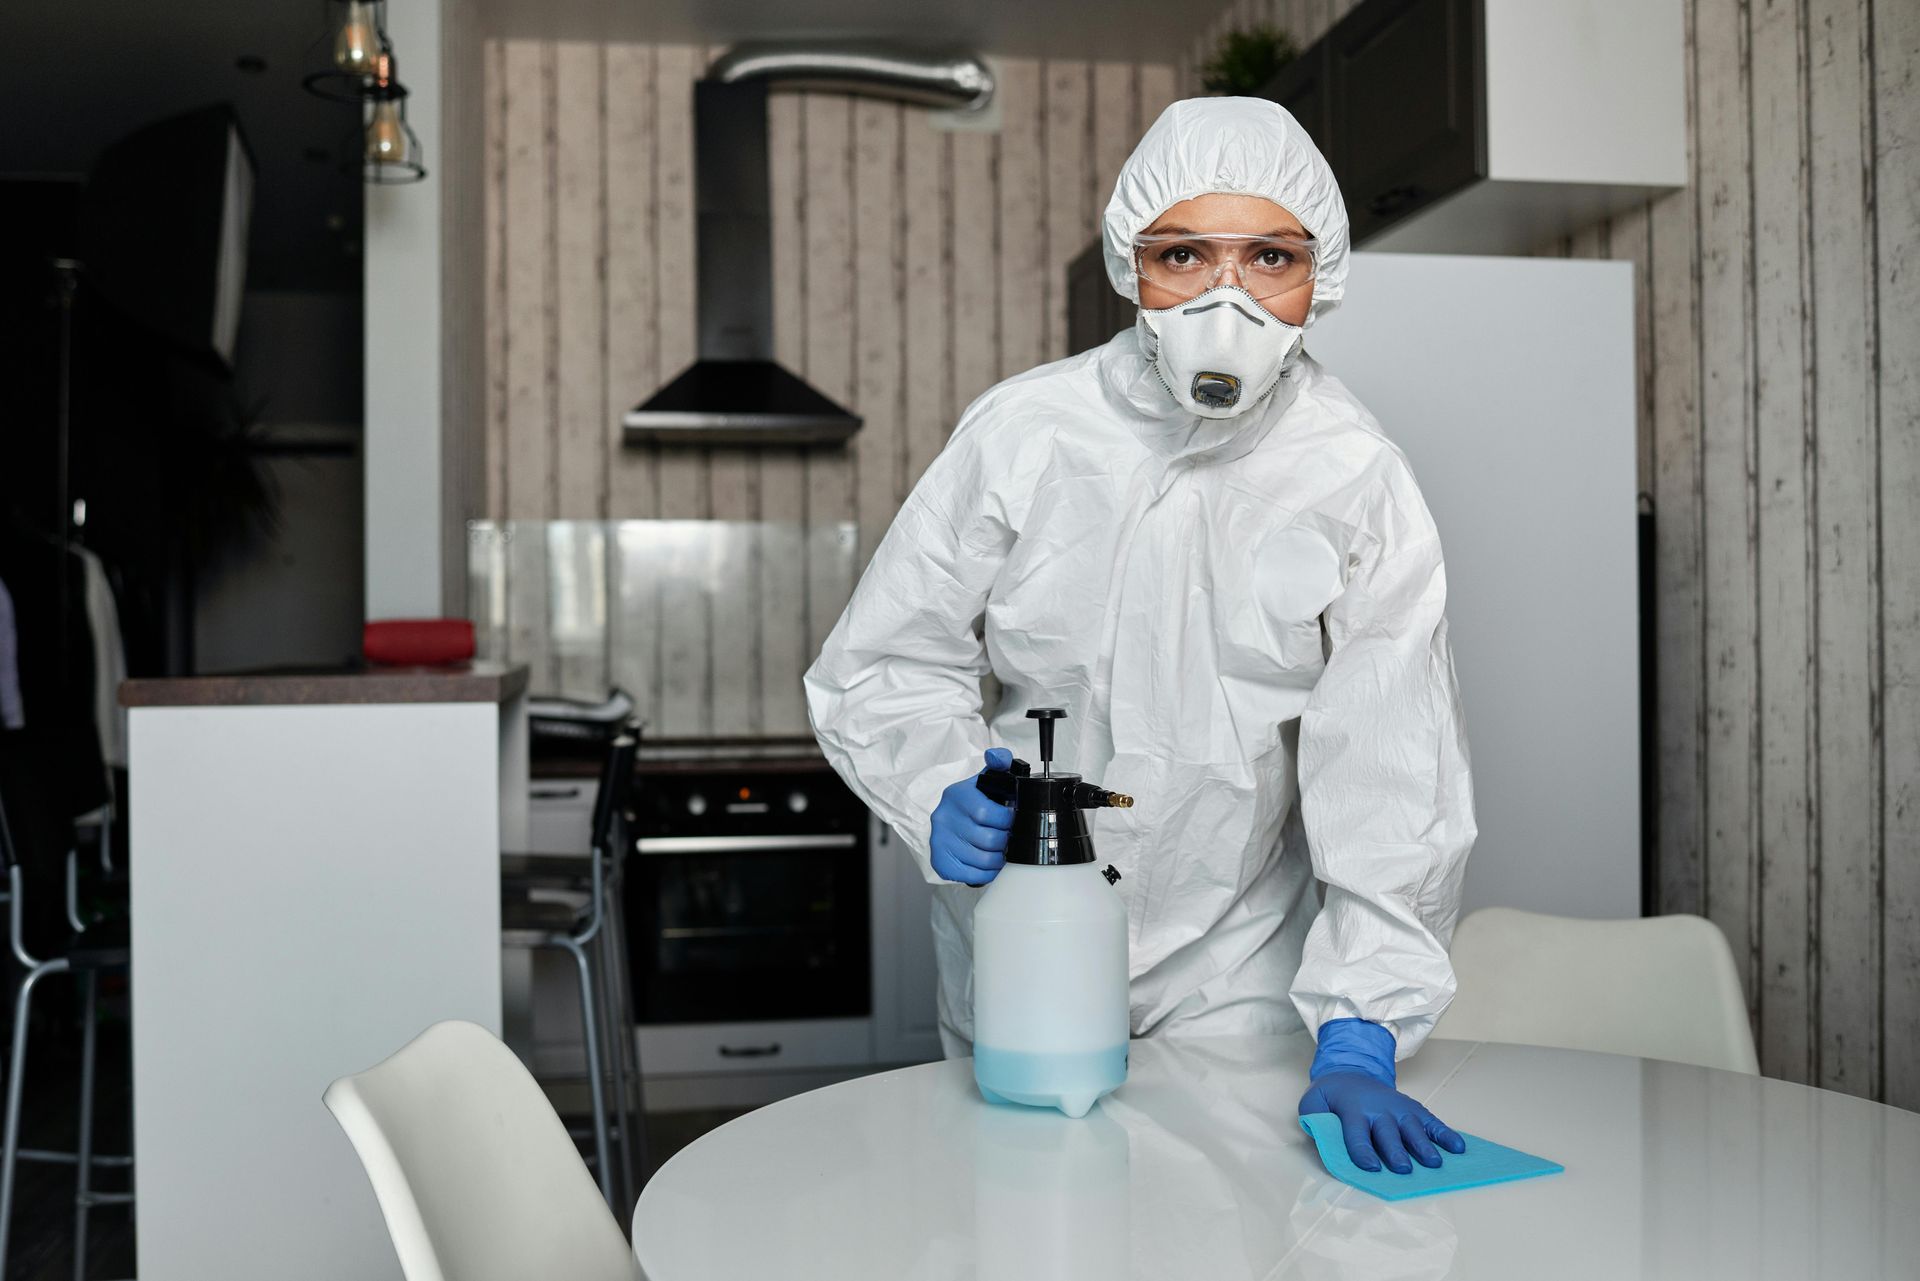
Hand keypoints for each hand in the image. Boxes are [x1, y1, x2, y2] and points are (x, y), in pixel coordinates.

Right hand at [928, 748, 1015, 884]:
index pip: (987, 813)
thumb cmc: (976, 800)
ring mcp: (939, 840)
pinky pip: (970, 876)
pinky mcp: (940, 860)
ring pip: (982, 860)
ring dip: (999, 860)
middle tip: (1008, 838)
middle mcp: (943, 817)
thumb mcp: (987, 778)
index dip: (1006, 821)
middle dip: (1005, 842)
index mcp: (957, 795)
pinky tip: (989, 864)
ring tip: (1002, 852)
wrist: (952, 817)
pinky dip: (986, 874)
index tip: (1011, 821)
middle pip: (987, 840)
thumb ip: (999, 762)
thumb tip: (998, 756)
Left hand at [1298, 1018, 1463, 1174]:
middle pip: (1388, 1132)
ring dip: (1423, 1145)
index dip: (1363, 1150)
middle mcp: (1378, 1109)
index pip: (1357, 1132)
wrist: (1350, 1072)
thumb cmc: (1332, 1097)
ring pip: (1412, 1127)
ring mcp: (1398, 1108)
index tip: (1371, 1167)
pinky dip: (1445, 1133)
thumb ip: (1314, 1120)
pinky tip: (1457, 1147)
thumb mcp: (1312, 1103)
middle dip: (1396, 1150)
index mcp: (1352, 1110)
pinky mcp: (1413, 1109)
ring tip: (1434, 1162)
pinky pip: (1430, 1121)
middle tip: (1404, 1168)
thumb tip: (1322, 1137)